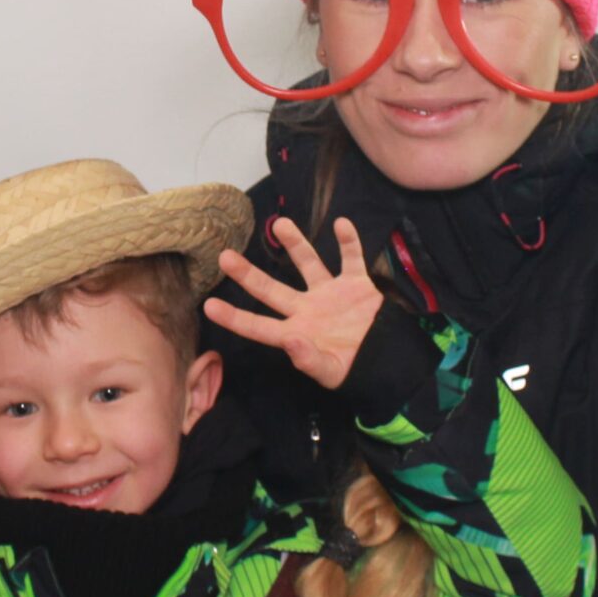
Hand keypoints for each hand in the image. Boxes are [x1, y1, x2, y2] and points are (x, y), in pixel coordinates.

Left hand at [204, 216, 382, 389]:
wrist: (389, 361)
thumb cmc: (355, 372)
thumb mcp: (331, 372)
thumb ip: (309, 359)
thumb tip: (290, 340)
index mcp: (296, 333)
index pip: (258, 326)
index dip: (234, 317)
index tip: (208, 306)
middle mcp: (307, 309)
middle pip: (271, 289)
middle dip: (248, 275)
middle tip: (224, 256)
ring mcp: (330, 294)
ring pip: (308, 264)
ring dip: (295, 244)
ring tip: (279, 224)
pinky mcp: (356, 285)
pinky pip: (351, 259)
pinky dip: (349, 242)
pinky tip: (342, 224)